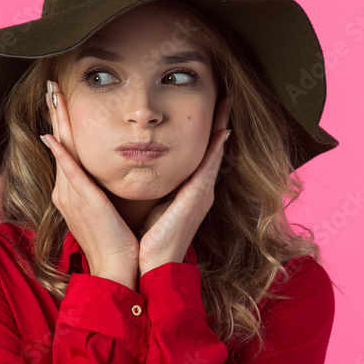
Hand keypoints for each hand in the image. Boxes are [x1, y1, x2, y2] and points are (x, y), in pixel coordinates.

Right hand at [40, 80, 139, 289]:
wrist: (116, 267)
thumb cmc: (118, 241)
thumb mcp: (110, 208)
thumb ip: (106, 189)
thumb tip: (113, 173)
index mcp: (73, 191)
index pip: (66, 149)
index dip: (63, 124)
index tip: (62, 101)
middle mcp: (65, 190)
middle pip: (58, 142)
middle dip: (55, 113)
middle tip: (51, 86)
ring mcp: (70, 194)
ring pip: (60, 148)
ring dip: (56, 120)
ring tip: (53, 95)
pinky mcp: (80, 199)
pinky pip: (67, 170)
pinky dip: (60, 152)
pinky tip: (51, 135)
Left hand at [137, 96, 229, 276]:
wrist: (152, 267)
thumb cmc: (146, 241)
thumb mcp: (148, 206)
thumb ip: (150, 188)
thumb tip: (137, 170)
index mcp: (187, 191)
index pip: (199, 153)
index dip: (204, 131)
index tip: (207, 107)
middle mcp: (199, 190)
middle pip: (212, 148)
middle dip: (218, 122)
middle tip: (224, 96)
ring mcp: (202, 194)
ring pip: (215, 152)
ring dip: (220, 127)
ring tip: (225, 103)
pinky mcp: (197, 199)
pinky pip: (209, 167)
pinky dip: (216, 148)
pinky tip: (221, 130)